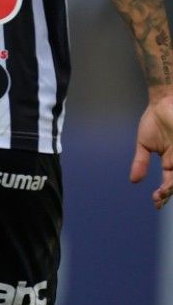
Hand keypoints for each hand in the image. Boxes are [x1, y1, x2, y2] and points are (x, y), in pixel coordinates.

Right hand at [130, 92, 172, 207]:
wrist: (162, 103)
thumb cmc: (154, 121)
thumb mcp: (144, 145)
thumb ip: (140, 162)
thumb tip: (134, 180)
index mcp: (170, 162)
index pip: (169, 183)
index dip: (164, 194)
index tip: (156, 202)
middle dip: (169, 192)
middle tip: (160, 196)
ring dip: (172, 184)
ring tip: (165, 189)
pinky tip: (170, 179)